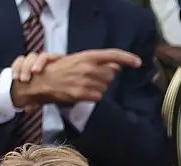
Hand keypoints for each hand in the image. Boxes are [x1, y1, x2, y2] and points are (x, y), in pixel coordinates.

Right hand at [12, 48, 141, 106]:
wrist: (42, 81)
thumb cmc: (61, 69)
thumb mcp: (79, 60)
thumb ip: (98, 63)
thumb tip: (116, 66)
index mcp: (87, 56)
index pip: (113, 55)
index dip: (127, 58)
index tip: (138, 62)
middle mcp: (89, 67)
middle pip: (110, 75)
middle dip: (105, 77)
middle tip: (90, 77)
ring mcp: (86, 81)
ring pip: (104, 87)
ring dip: (98, 87)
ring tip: (83, 84)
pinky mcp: (83, 94)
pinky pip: (98, 97)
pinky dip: (93, 96)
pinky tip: (82, 92)